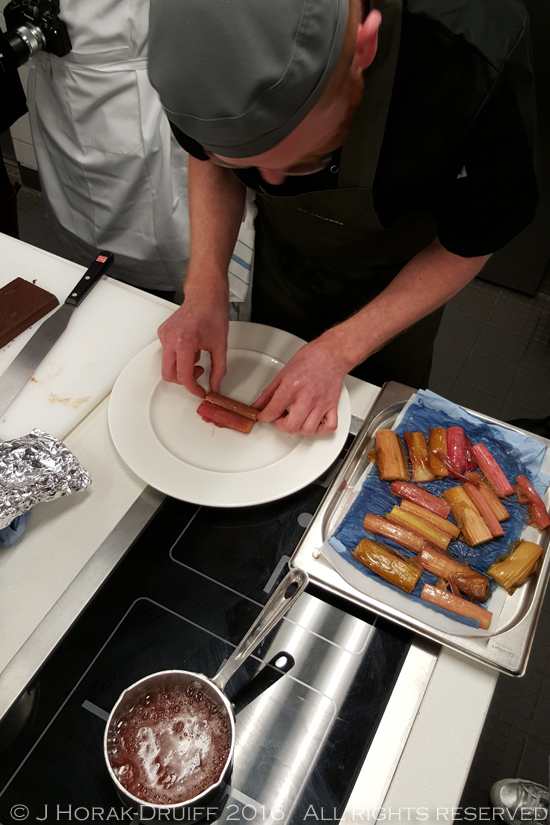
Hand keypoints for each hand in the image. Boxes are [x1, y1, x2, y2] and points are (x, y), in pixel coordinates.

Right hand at [157, 283, 228, 397]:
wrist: (205, 296)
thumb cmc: (212, 313)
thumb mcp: (220, 346)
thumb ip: (218, 370)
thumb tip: (215, 385)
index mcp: (184, 343)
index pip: (183, 376)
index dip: (193, 388)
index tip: (200, 391)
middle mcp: (170, 339)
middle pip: (169, 374)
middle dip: (185, 380)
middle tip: (199, 374)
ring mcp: (164, 335)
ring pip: (167, 365)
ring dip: (182, 367)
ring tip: (197, 356)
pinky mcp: (162, 332)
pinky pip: (166, 353)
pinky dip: (178, 357)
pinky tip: (190, 348)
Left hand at [253, 337, 349, 435]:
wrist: (331, 354)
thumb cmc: (310, 359)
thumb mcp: (283, 373)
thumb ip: (269, 393)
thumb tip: (259, 405)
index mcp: (292, 387)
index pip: (273, 410)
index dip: (264, 417)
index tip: (264, 417)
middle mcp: (307, 397)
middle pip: (291, 425)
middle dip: (281, 425)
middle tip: (280, 419)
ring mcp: (321, 403)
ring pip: (308, 429)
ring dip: (299, 429)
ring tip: (295, 420)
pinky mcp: (332, 406)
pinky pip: (329, 427)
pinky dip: (321, 430)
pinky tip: (314, 424)